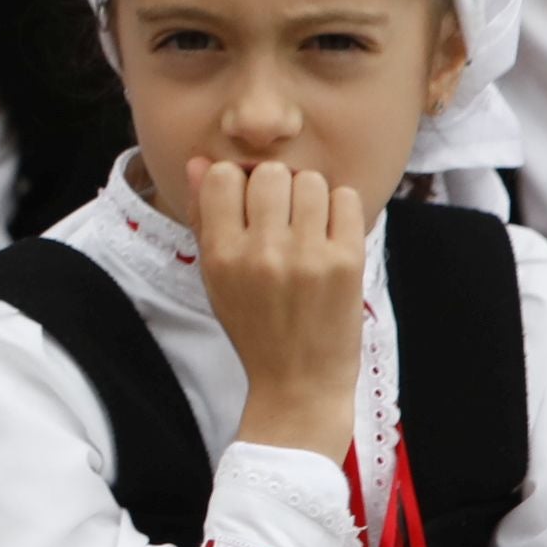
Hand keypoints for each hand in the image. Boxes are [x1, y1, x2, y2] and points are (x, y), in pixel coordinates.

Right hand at [189, 158, 365, 461]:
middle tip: (281, 216)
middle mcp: (262, 253)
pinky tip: (329, 233)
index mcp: (221, 256)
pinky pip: (345, 199)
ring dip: (310, 196)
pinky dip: (339, 208)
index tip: (246, 204)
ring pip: (310, 181)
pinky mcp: (346, 262)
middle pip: (270, 173)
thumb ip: (205, 217)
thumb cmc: (254, 328)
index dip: (236, 183)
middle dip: (276, 187)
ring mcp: (307, 257)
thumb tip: (200, 163)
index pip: (223, 176)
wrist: (299, 383)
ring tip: (307, 226)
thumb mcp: (215, 278)